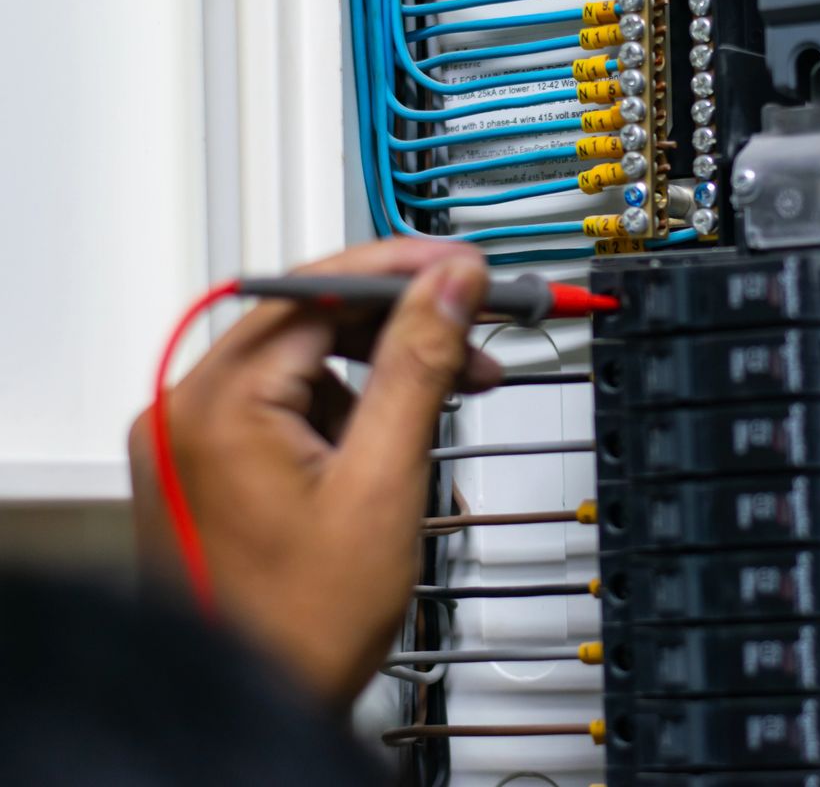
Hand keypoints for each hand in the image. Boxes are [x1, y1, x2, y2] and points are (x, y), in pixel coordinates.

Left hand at [128, 239, 499, 702]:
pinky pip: (291, 401)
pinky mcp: (215, 459)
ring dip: (382, 367)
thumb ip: (418, 365)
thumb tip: (449, 285)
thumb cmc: (298, 626)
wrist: (254, 707)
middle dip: (401, 325)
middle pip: (312, 319)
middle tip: (471, 330)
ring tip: (448, 388)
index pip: (318, 289)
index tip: (461, 269)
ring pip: (307, 359)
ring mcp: (197, 435)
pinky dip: (349, 405)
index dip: (401, 271)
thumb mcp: (382, 480)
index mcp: (216, 402)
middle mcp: (189, 407)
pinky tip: (395, 428)